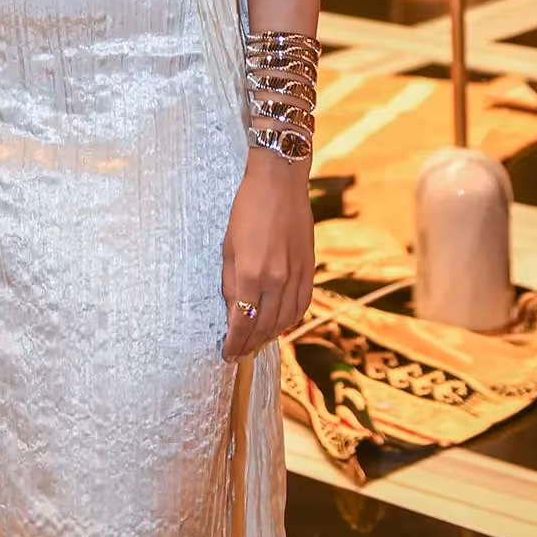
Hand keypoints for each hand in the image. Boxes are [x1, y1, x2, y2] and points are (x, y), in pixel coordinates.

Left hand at [220, 148, 314, 359]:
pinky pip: (301, 306)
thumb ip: (230, 282)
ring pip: (284, 321)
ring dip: (270, 337)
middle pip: (264, 327)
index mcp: (250, 273)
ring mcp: (296, 275)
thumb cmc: (247, 208)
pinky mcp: (310, 269)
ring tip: (257, 343)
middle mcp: (276, 279)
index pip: (242, 322)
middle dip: (250, 345)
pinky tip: (280, 325)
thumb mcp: (228, 246)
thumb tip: (232, 312)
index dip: (234, 343)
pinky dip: (290, 320)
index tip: (227, 354)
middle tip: (239, 353)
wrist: (280, 182)